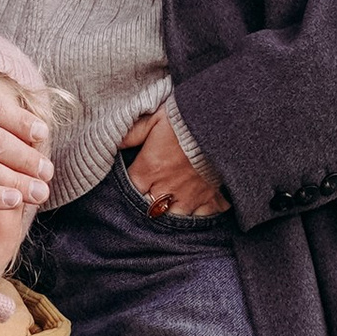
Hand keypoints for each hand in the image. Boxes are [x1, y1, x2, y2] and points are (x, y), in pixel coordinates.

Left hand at [122, 99, 230, 220]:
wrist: (223, 123)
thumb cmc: (187, 119)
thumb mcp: (155, 118)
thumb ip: (132, 134)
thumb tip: (113, 143)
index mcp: (150, 169)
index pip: (131, 189)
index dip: (133, 186)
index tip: (138, 180)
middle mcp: (167, 188)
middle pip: (149, 208)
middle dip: (149, 202)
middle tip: (154, 191)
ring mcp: (190, 196)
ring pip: (173, 216)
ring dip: (171, 211)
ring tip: (172, 202)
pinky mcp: (211, 197)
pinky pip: (203, 216)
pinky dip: (200, 213)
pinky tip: (197, 206)